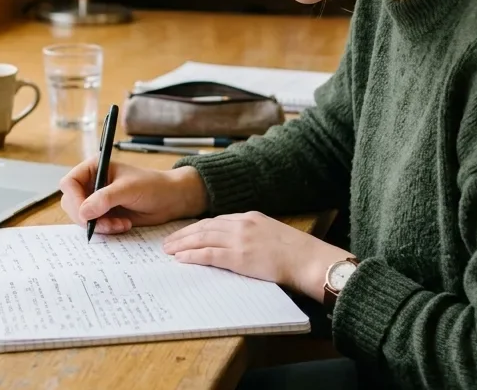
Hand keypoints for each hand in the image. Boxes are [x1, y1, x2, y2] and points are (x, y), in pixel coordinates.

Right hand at [59, 158, 207, 234]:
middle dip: (88, 217)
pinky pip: (94, 226)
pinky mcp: (103, 214)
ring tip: (120, 224)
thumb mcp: (129, 189)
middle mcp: (91, 183)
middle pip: (72, 203)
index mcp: (94, 168)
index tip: (86, 214)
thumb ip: (105, 199)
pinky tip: (122, 225)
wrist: (170, 200)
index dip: (74, 199)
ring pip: (82, 218)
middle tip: (108, 223)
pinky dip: (105, 229)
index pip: (70, 183)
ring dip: (99, 225)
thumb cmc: (152, 186)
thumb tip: (83, 212)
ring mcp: (96, 200)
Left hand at [161, 211, 355, 300]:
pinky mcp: (239, 257)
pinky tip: (181, 259)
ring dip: (182, 244)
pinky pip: (209, 254)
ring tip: (168, 250)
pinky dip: (192, 256)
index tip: (185, 233)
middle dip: (184, 234)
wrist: (309, 260)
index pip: (216, 220)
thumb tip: (239, 245)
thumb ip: (254, 234)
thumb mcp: (272, 233)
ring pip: (202, 238)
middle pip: (204, 227)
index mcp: (250, 217)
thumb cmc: (297, 252)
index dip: (197, 227)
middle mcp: (242, 224)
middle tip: (168, 241)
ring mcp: (240, 239)